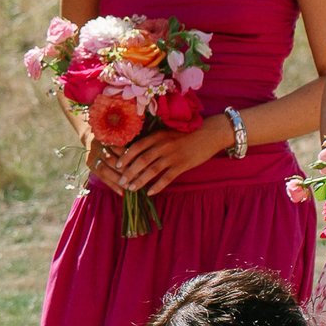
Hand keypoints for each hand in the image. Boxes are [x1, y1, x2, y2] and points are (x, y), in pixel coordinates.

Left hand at [107, 118, 230, 200]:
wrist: (209, 134)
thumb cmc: (186, 134)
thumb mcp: (167, 133)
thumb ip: (154, 141)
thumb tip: (137, 152)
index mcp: (158, 135)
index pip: (137, 147)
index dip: (125, 157)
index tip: (117, 166)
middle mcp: (163, 145)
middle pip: (142, 160)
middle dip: (129, 172)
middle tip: (121, 181)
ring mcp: (173, 156)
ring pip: (152, 170)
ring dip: (140, 181)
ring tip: (131, 188)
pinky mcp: (183, 165)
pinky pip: (167, 178)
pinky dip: (157, 186)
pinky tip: (150, 193)